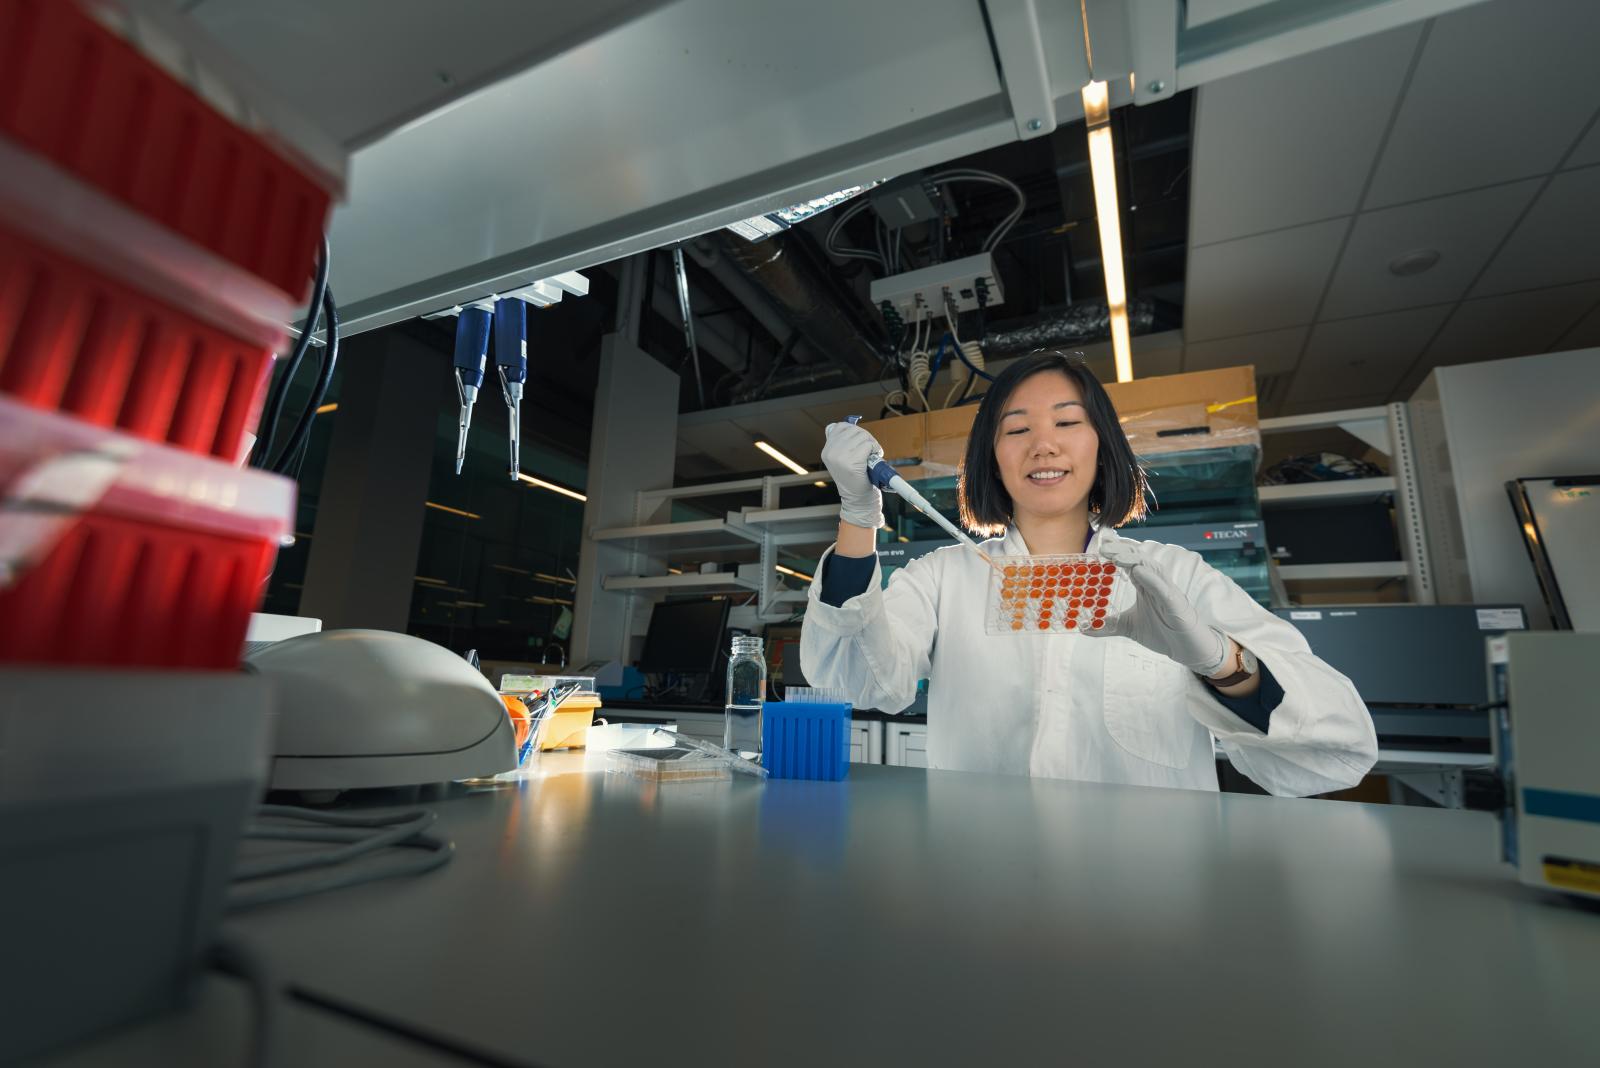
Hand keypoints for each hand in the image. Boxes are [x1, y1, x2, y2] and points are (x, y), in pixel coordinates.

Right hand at [821, 422, 883, 529]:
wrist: (857, 500)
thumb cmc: (854, 479)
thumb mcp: (841, 460)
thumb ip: (841, 443)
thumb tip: (848, 424)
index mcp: (826, 450)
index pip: (841, 427)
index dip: (855, 432)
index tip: (860, 442)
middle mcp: (831, 452)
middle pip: (854, 430)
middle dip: (866, 438)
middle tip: (869, 450)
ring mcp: (840, 457)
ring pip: (863, 436)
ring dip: (872, 444)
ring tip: (871, 456)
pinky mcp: (852, 462)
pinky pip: (868, 445)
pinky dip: (875, 450)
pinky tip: (873, 460)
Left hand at [1080, 539, 1229, 676]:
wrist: (1189, 650)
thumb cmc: (1164, 634)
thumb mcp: (1130, 628)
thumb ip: (1109, 625)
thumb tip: (1084, 629)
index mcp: (1146, 586)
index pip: (1131, 563)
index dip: (1117, 553)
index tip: (1100, 548)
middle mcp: (1158, 585)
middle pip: (1140, 561)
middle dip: (1123, 552)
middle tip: (1104, 548)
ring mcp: (1169, 593)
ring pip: (1154, 569)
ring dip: (1136, 561)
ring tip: (1118, 556)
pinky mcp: (1178, 606)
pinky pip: (1165, 589)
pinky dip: (1152, 579)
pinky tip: (1139, 572)